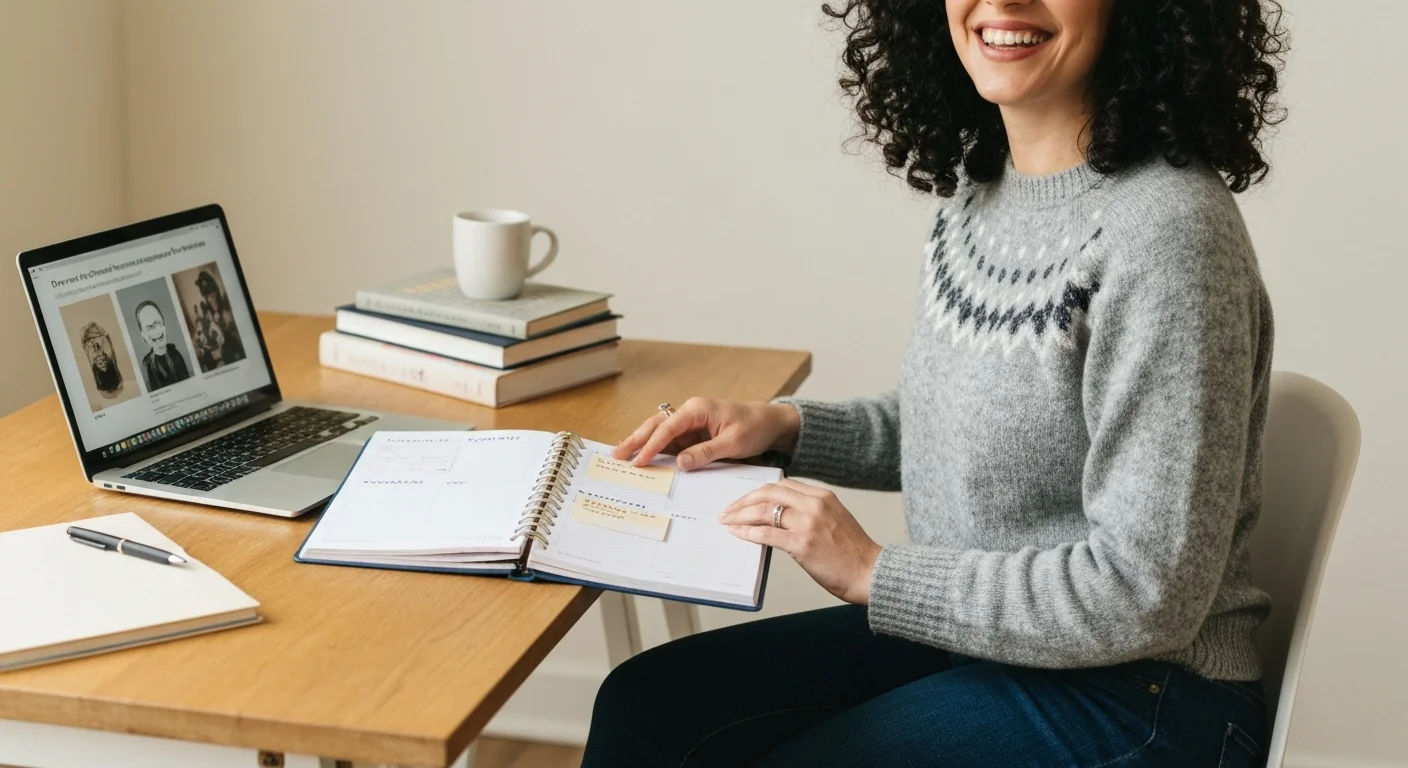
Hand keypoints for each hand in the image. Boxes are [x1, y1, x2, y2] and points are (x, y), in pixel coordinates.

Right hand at [612, 397, 800, 470]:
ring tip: (621, 456)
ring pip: (659, 433)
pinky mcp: (693, 434)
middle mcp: (689, 413)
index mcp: (697, 409)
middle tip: (615, 455)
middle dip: (635, 440)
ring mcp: (690, 423)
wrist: (770, 423)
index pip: (668, 428)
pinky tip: (643, 459)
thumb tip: (680, 463)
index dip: (651, 445)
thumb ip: (706, 453)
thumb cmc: (754, 427)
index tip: (638, 460)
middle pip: (655, 426)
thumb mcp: (733, 442)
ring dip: (641, 444)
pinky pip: (671, 442)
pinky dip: (656, 450)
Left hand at [719, 478, 881, 604]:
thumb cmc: (853, 553)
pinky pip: (766, 534)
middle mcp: (815, 505)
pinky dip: (748, 533)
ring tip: (728, 521)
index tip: (745, 501)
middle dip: (744, 501)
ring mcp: (808, 523)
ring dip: (740, 516)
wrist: (870, 572)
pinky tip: (737, 534)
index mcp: (822, 496)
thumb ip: (810, 513)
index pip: (782, 485)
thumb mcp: (834, 520)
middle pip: (769, 493)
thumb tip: (779, 517)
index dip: (758, 492)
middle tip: (729, 510)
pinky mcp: (802, 544)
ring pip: (764, 511)